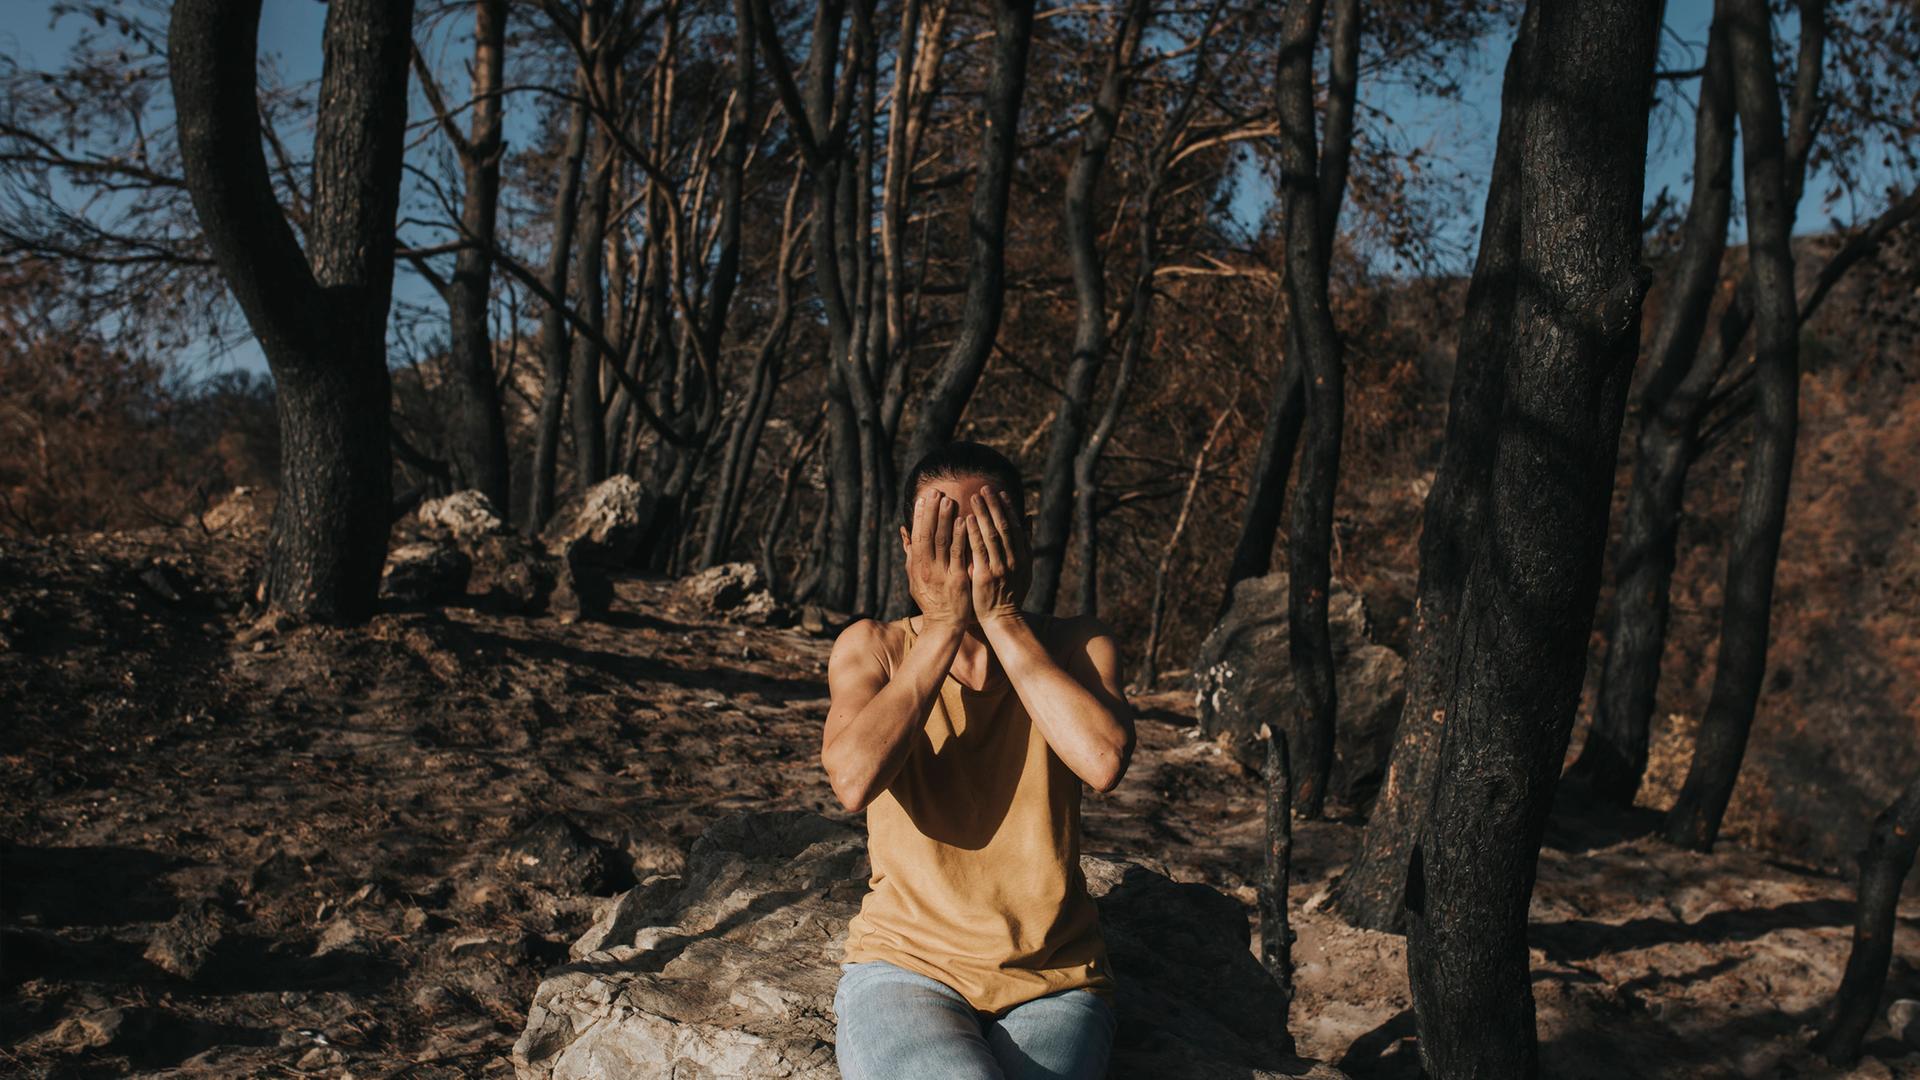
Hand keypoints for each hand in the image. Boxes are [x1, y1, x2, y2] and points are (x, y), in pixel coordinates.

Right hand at [906, 492, 973, 628]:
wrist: (943, 624)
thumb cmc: (931, 599)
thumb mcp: (914, 577)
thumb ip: (911, 554)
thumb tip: (904, 531)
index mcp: (915, 566)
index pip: (916, 536)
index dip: (919, 516)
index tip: (923, 498)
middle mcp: (925, 568)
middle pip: (927, 534)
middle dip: (931, 512)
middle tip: (936, 491)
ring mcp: (941, 573)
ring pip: (941, 541)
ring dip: (945, 519)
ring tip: (949, 500)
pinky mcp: (956, 579)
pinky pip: (957, 554)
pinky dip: (959, 537)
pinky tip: (963, 521)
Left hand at [964, 487, 1029, 625]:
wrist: (1003, 619)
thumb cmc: (1011, 593)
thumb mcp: (1025, 568)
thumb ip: (1025, 543)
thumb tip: (1029, 517)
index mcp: (1023, 556)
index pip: (1015, 527)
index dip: (1008, 509)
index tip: (1000, 493)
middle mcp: (1014, 559)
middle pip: (1004, 526)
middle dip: (994, 506)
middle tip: (984, 488)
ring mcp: (1001, 567)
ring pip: (992, 535)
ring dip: (983, 514)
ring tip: (974, 497)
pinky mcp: (986, 575)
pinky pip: (980, 550)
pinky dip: (974, 533)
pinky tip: (966, 520)